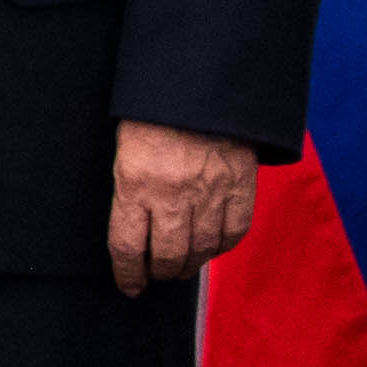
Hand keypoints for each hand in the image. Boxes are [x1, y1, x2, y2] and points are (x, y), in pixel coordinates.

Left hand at [109, 121, 260, 295]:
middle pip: (168, 257)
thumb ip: (131, 193)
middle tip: (159, 274)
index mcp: (135, 182)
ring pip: (201, 250)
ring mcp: (210, 191)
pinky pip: (234, 232)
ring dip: (191, 265)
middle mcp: (173, 193)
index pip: (127, 247)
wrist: (199, 80)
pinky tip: (212, 246)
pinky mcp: (240, 184)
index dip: (128, 275)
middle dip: (161, 273)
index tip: (130, 286)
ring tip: (183, 266)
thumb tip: (138, 236)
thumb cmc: (153, 114)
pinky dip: (222, 246)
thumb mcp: (126, 151)